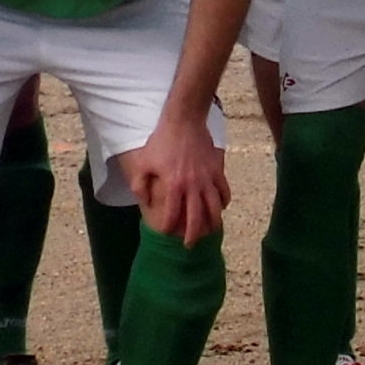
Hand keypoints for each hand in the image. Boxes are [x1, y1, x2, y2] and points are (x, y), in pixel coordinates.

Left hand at [123, 115, 228, 246]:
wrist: (184, 120)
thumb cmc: (162, 140)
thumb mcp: (144, 162)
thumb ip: (140, 184)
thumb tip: (143, 201)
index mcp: (173, 186)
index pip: (171, 216)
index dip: (167, 227)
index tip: (165, 232)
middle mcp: (192, 186)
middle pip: (196, 219)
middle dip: (193, 235)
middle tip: (189, 244)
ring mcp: (207, 179)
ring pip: (215, 209)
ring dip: (212, 223)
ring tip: (209, 231)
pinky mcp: (217, 170)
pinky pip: (224, 191)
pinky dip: (223, 202)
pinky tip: (220, 207)